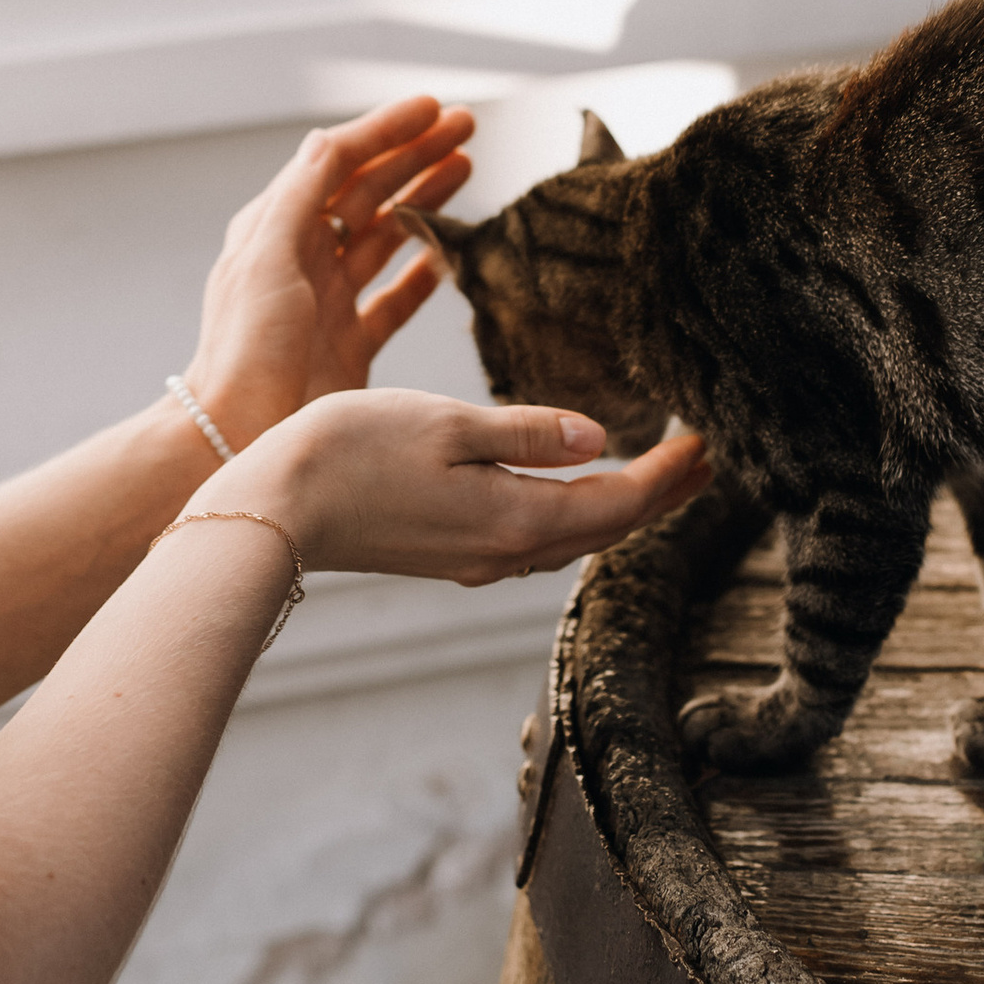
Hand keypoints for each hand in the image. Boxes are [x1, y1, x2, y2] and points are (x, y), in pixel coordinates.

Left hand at [185, 97, 475, 441]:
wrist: (235, 435)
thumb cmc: (242, 350)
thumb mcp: (265, 260)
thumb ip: (298, 197)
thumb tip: (328, 140)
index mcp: (277, 230)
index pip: (339, 162)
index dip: (386, 131)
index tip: (432, 108)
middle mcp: (304, 259)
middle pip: (370, 191)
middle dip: (417, 155)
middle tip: (465, 128)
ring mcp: (330, 303)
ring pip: (387, 236)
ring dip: (424, 200)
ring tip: (465, 168)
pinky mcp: (351, 345)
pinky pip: (394, 298)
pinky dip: (422, 274)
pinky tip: (448, 254)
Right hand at [209, 390, 708, 587]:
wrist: (273, 506)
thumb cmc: (351, 453)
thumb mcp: (447, 424)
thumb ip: (527, 433)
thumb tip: (599, 438)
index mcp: (515, 520)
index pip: (619, 503)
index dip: (671, 475)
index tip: (710, 442)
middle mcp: (503, 552)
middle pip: (605, 528)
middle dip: (660, 496)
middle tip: (706, 461)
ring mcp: (474, 559)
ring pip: (570, 537)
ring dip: (619, 506)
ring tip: (657, 473)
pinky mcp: (448, 553)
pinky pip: (533, 538)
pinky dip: (572, 513)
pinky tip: (572, 490)